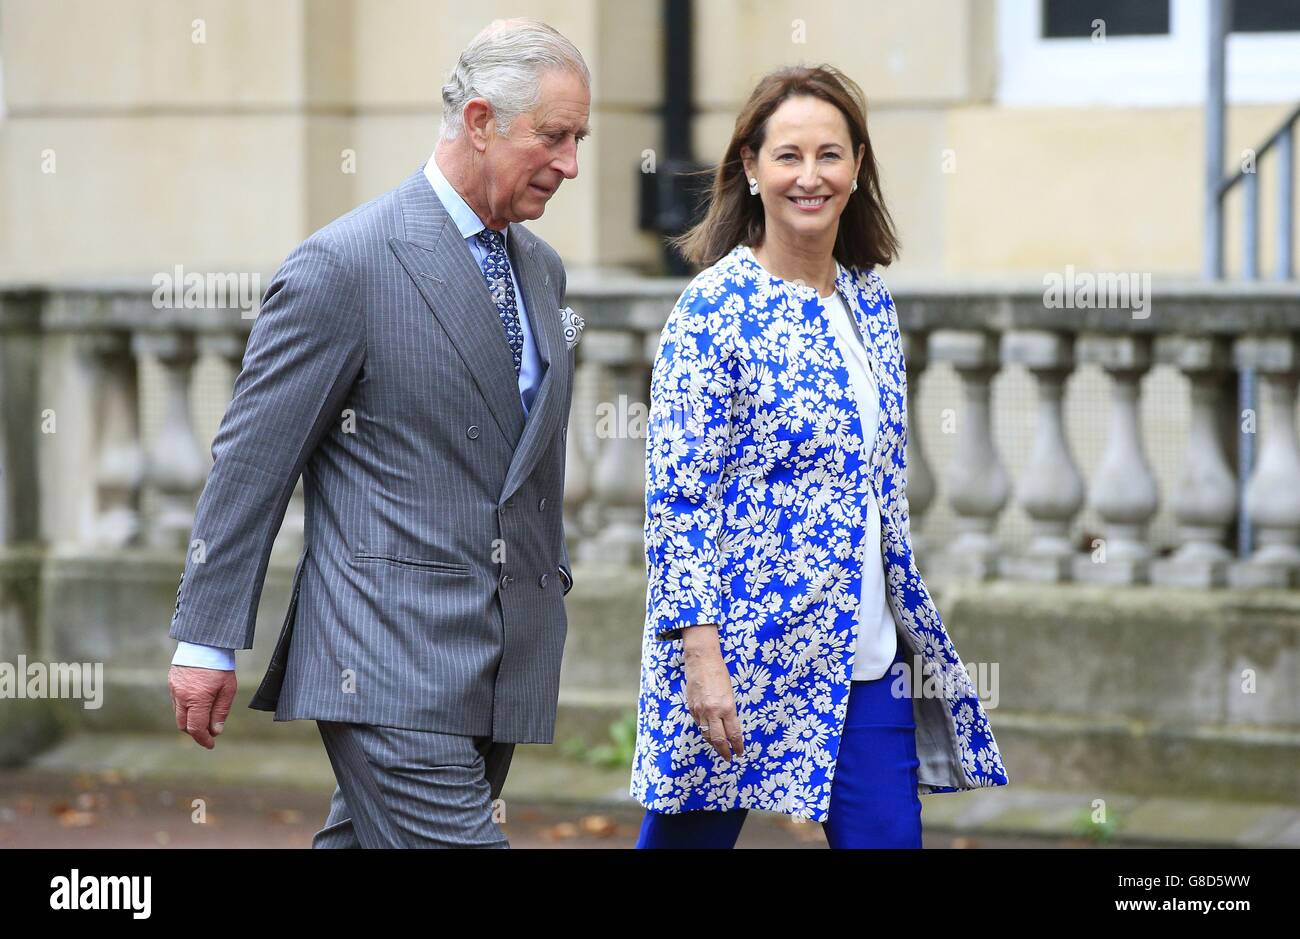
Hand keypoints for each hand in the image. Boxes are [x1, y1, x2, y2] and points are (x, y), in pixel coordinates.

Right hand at [168, 665, 236, 749]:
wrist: (205, 643)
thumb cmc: (220, 665)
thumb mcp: (228, 689)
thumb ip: (220, 712)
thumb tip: (216, 731)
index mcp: (197, 699)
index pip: (196, 728)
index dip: (203, 739)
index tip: (210, 745)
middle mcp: (182, 696)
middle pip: (184, 725)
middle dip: (195, 732)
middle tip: (208, 733)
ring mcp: (174, 689)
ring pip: (178, 714)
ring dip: (190, 720)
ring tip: (205, 716)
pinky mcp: (171, 682)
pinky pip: (176, 702)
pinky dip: (185, 707)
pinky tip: (197, 702)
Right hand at [681, 625, 743, 760]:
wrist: (701, 660)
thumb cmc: (719, 673)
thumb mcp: (730, 693)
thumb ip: (728, 711)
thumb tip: (729, 726)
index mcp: (727, 707)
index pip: (733, 733)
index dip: (737, 746)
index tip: (740, 752)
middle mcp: (713, 712)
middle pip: (718, 740)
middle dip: (725, 751)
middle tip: (729, 758)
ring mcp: (700, 711)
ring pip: (706, 735)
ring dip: (713, 744)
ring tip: (719, 749)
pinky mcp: (691, 708)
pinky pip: (698, 725)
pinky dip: (704, 732)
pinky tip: (708, 734)